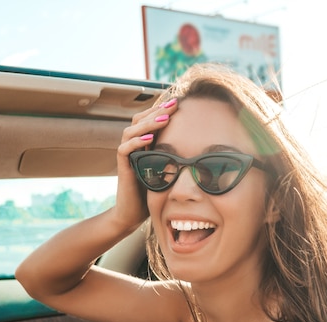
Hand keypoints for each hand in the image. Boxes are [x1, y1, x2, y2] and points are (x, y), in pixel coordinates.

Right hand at [111, 98, 177, 230]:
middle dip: (158, 110)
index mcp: (144, 144)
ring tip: (165, 119)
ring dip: (148, 123)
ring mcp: (126, 155)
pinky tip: (150, 137)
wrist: (133, 213)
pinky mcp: (122, 167)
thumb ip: (178, 156)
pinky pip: (124, 148)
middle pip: (140, 119)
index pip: (150, 119)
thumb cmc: (154, 193)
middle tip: (175, 104)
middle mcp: (133, 146)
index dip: (162, 109)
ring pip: (131, 130)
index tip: (181, 103)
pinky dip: (136, 141)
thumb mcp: (170, 170)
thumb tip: (203, 148)